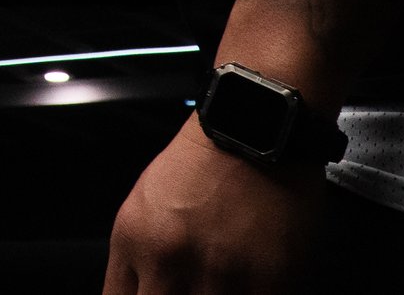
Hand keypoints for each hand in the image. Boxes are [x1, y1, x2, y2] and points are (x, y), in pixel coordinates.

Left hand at [104, 116, 324, 294]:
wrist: (252, 125)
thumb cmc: (203, 161)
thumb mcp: (145, 204)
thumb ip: (139, 258)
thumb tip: (143, 293)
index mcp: (134, 240)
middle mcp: (169, 259)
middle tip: (188, 289)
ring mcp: (219, 273)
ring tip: (219, 285)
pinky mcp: (269, 280)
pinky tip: (249, 289)